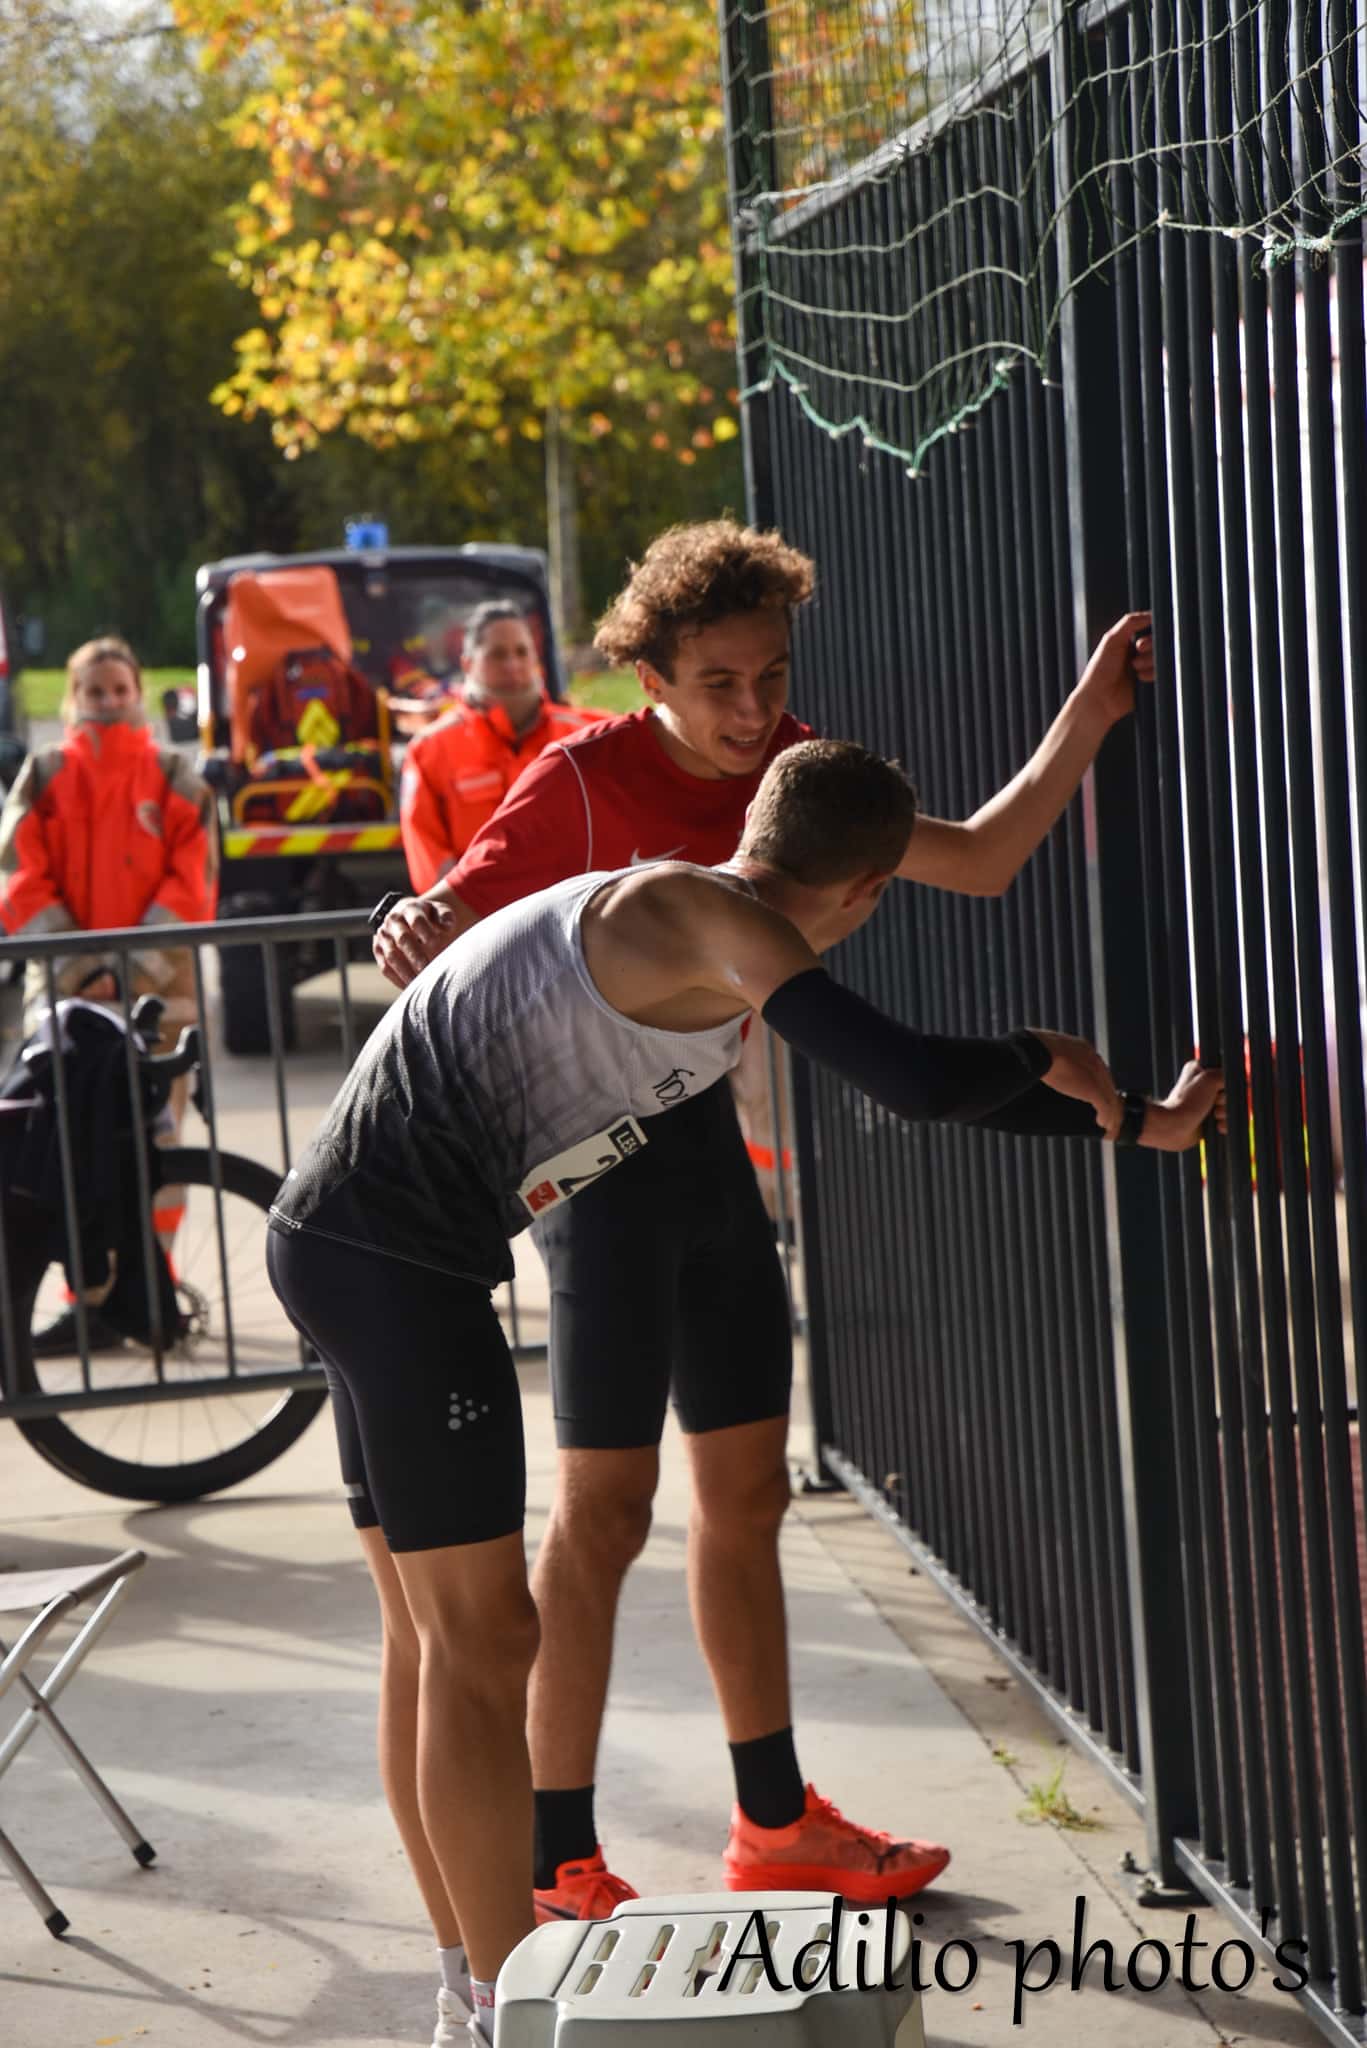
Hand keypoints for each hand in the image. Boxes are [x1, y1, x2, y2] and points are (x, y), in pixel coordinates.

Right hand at [372, 895, 459, 988]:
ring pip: (392, 956)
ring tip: (420, 984)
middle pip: (403, 939)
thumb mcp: (438, 910)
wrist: (403, 913)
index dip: (426, 933)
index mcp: (409, 909)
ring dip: (406, 971)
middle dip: (416, 956)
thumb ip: (445, 917)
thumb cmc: (428, 916)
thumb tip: (447, 928)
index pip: (416, 921)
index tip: (438, 946)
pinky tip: (410, 988)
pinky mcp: (378, 950)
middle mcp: (393, 921)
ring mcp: (383, 936)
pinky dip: (397, 979)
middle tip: (429, 970)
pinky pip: (385, 967)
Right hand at [1031, 1028, 1122, 1138]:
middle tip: (1109, 1111)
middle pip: (1108, 1084)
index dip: (1099, 1083)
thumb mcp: (1048, 1053)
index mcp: (1083, 1049)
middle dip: (1110, 1099)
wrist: (1040, 1051)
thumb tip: (1039, 1066)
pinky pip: (1105, 1106)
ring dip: (1111, 1112)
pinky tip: (1103, 1124)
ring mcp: (1095, 1075)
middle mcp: (1094, 1061)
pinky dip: (1106, 1117)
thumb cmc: (1036, 1050)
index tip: (1098, 1094)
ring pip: (1110, 1097)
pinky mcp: (1093, 1089)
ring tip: (1109, 1124)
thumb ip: (1052, 1060)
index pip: (1097, 1068)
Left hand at [1076, 610, 1154, 729]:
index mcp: (1129, 638)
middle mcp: (1139, 651)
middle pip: (1160, 641)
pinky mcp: (1150, 680)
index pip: (1151, 627)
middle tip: (1137, 650)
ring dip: (1150, 661)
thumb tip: (1151, 614)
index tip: (1142, 638)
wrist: (1100, 698)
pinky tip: (1139, 677)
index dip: (1152, 631)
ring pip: (1163, 656)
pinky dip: (1151, 673)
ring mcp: (1145, 665)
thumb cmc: (1100, 669)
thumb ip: (1130, 622)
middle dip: (1150, 646)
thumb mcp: (1112, 639)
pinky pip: (1162, 672)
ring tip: (1134, 667)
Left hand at [1140, 1060, 1225, 1151]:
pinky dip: (1225, 1125)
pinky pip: (1226, 1121)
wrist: (1174, 1126)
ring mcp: (1206, 1103)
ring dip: (1226, 1114)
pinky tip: (1218, 1126)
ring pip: (1230, 1108)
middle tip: (1215, 1103)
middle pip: (1231, 1093)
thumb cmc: (1188, 1102)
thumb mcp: (1210, 1078)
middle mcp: (1204, 1086)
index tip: (1221, 1089)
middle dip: (1227, 1101)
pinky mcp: (1208, 1119)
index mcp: (1201, 1071)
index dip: (1228, 1084)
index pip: (1227, 1074)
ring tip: (1215, 1116)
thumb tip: (1237, 1081)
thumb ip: (1227, 1075)